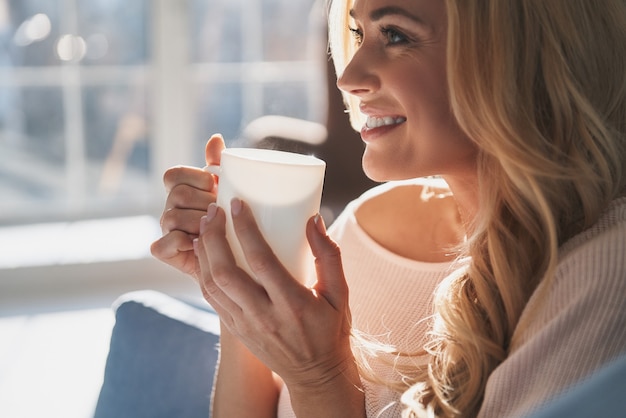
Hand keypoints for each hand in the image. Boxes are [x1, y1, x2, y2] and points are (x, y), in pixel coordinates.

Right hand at [150, 134, 224, 278]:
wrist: (238, 258)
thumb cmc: (234, 220)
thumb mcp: (230, 189)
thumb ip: (219, 164)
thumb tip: (216, 138)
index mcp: (181, 189)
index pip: (174, 174)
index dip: (196, 178)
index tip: (216, 186)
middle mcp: (169, 207)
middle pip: (177, 194)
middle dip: (204, 202)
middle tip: (222, 212)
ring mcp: (165, 229)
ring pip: (172, 217)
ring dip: (199, 223)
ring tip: (217, 230)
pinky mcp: (164, 251)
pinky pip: (164, 244)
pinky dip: (183, 243)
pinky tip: (201, 244)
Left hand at [194, 199, 355, 390]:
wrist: (315, 375)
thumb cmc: (330, 329)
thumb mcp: (340, 293)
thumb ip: (328, 255)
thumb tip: (313, 220)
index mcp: (293, 304)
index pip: (261, 260)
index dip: (245, 229)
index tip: (237, 204)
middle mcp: (264, 316)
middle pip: (226, 272)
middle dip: (213, 236)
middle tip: (213, 210)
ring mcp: (245, 325)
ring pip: (212, 285)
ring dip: (203, 252)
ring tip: (204, 226)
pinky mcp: (235, 330)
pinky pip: (211, 298)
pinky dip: (202, 271)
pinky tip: (203, 252)